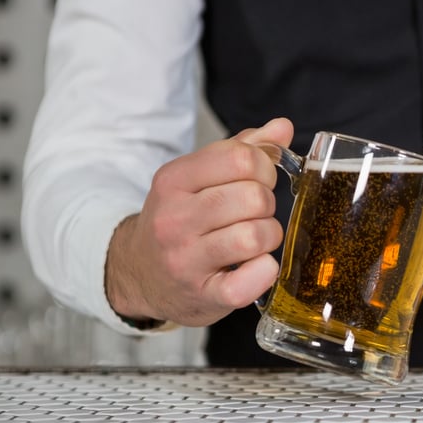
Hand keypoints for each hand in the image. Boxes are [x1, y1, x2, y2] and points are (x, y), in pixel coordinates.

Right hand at [105, 118, 293, 325]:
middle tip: (255, 214)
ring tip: (255, 239)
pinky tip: (256, 266)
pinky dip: (265, 272)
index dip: (265, 167)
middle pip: (254, 197)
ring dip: (269, 236)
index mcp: (174, 180)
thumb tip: (282, 127)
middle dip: (268, 204)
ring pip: (256, 236)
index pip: (241, 157)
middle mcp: (174, 219)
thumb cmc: (179, 221)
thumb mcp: (198, 178)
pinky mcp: (203, 295)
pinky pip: (250, 281)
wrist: (140, 273)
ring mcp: (186, 260)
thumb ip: (242, 150)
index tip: (259, 180)